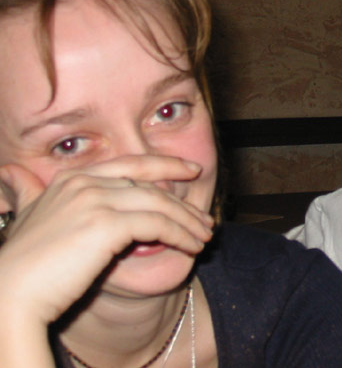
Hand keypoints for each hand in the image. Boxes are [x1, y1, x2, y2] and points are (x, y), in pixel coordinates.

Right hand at [0, 155, 213, 327]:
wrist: (10, 294)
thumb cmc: (20, 264)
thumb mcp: (25, 217)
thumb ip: (27, 192)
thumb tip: (8, 172)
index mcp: (72, 178)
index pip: (131, 164)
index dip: (165, 165)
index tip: (192, 170)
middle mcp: (85, 182)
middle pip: (150, 187)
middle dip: (182, 204)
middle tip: (204, 220)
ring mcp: (96, 200)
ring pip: (159, 205)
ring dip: (188, 222)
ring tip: (204, 237)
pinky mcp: (107, 224)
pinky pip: (158, 225)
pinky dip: (180, 235)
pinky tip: (191, 247)